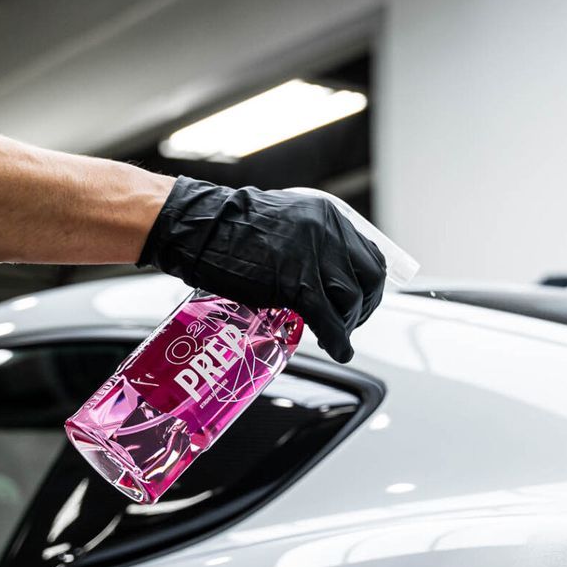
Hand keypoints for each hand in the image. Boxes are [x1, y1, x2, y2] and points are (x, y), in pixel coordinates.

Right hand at [139, 178, 387, 361]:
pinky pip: (330, 319)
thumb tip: (326, 276)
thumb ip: (310, 244)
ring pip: (352, 301)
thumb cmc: (227, 228)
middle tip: (347, 324)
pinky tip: (337, 351)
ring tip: (332, 337)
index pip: (370, 256)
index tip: (358, 302)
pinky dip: (339, 341)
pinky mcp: (296, 282)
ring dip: (347, 326)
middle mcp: (327, 231)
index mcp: (327, 215)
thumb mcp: (284, 224)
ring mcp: (313, 256)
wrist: (196, 228)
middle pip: (370, 280)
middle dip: (364, 309)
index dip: (368, 286)